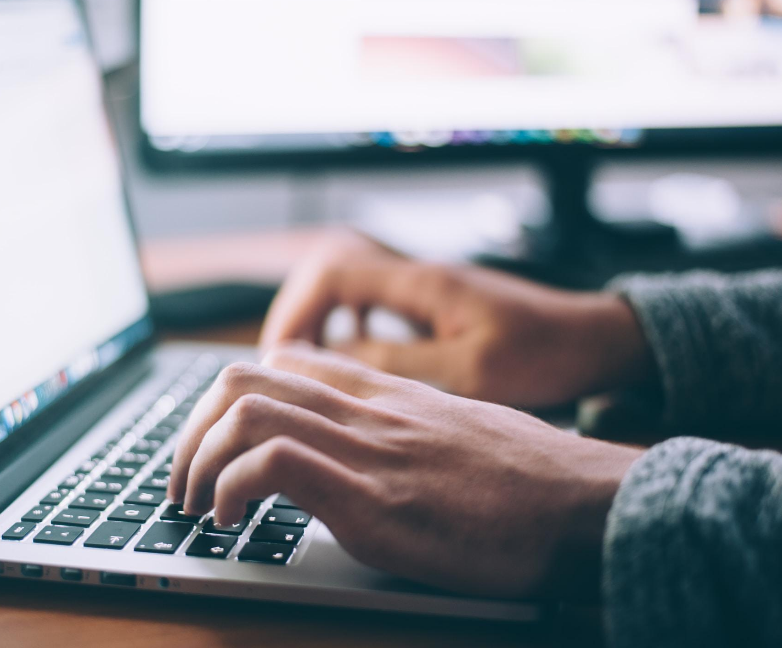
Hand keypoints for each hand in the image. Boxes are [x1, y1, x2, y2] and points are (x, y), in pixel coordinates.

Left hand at [168, 343, 643, 599]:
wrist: (589, 504)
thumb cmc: (531, 479)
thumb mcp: (458, 432)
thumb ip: (403, 428)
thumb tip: (366, 450)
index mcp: (385, 394)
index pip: (284, 361)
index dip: (230, 398)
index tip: (216, 442)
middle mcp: (367, 410)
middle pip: (244, 377)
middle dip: (191, 429)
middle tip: (184, 479)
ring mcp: (368, 449)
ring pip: (245, 410)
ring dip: (196, 459)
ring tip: (195, 504)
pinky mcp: (373, 499)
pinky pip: (273, 463)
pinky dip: (231, 488)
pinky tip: (231, 521)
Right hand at [260, 230, 653, 407]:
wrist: (594, 340)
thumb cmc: (545, 354)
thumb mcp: (470, 371)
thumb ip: (398, 362)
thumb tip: (332, 359)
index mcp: (422, 283)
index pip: (332, 272)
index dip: (296, 311)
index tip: (281, 356)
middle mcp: (417, 275)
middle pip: (329, 272)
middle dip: (297, 315)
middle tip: (282, 364)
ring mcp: (425, 287)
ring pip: (348, 287)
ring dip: (320, 320)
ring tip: (306, 363)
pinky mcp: (434, 304)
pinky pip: (372, 303)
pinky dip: (349, 325)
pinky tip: (352, 357)